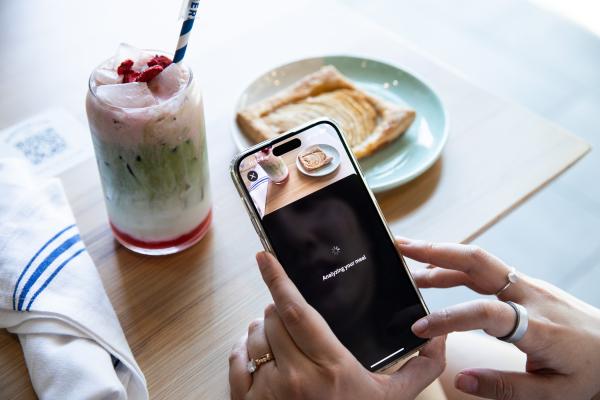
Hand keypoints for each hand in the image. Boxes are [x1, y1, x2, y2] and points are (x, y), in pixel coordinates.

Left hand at [229, 251, 445, 399]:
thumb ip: (419, 369)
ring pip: (254, 335)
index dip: (278, 279)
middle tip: (293, 315)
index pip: (296, 311)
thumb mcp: (392, 399)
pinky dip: (244, 349)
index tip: (264, 256)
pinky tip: (259, 353)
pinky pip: (236, 359)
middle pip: (273, 317)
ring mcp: (268, 391)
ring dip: (263, 328)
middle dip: (280, 307)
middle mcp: (295, 377)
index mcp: (331, 368)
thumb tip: (438, 338)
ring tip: (280, 338)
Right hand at [397, 238, 599, 399]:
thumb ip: (505, 388)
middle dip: (435, 251)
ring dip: (440, 255)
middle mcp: (529, 295)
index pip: (485, 313)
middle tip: (400, 246)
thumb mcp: (554, 393)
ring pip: (477, 260)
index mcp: (537, 325)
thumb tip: (460, 380)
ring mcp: (527, 284)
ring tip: (407, 260)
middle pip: (477, 261)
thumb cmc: (589, 370)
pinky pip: (484, 269)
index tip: (418, 328)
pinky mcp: (524, 283)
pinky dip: (454, 266)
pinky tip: (435, 273)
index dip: (448, 317)